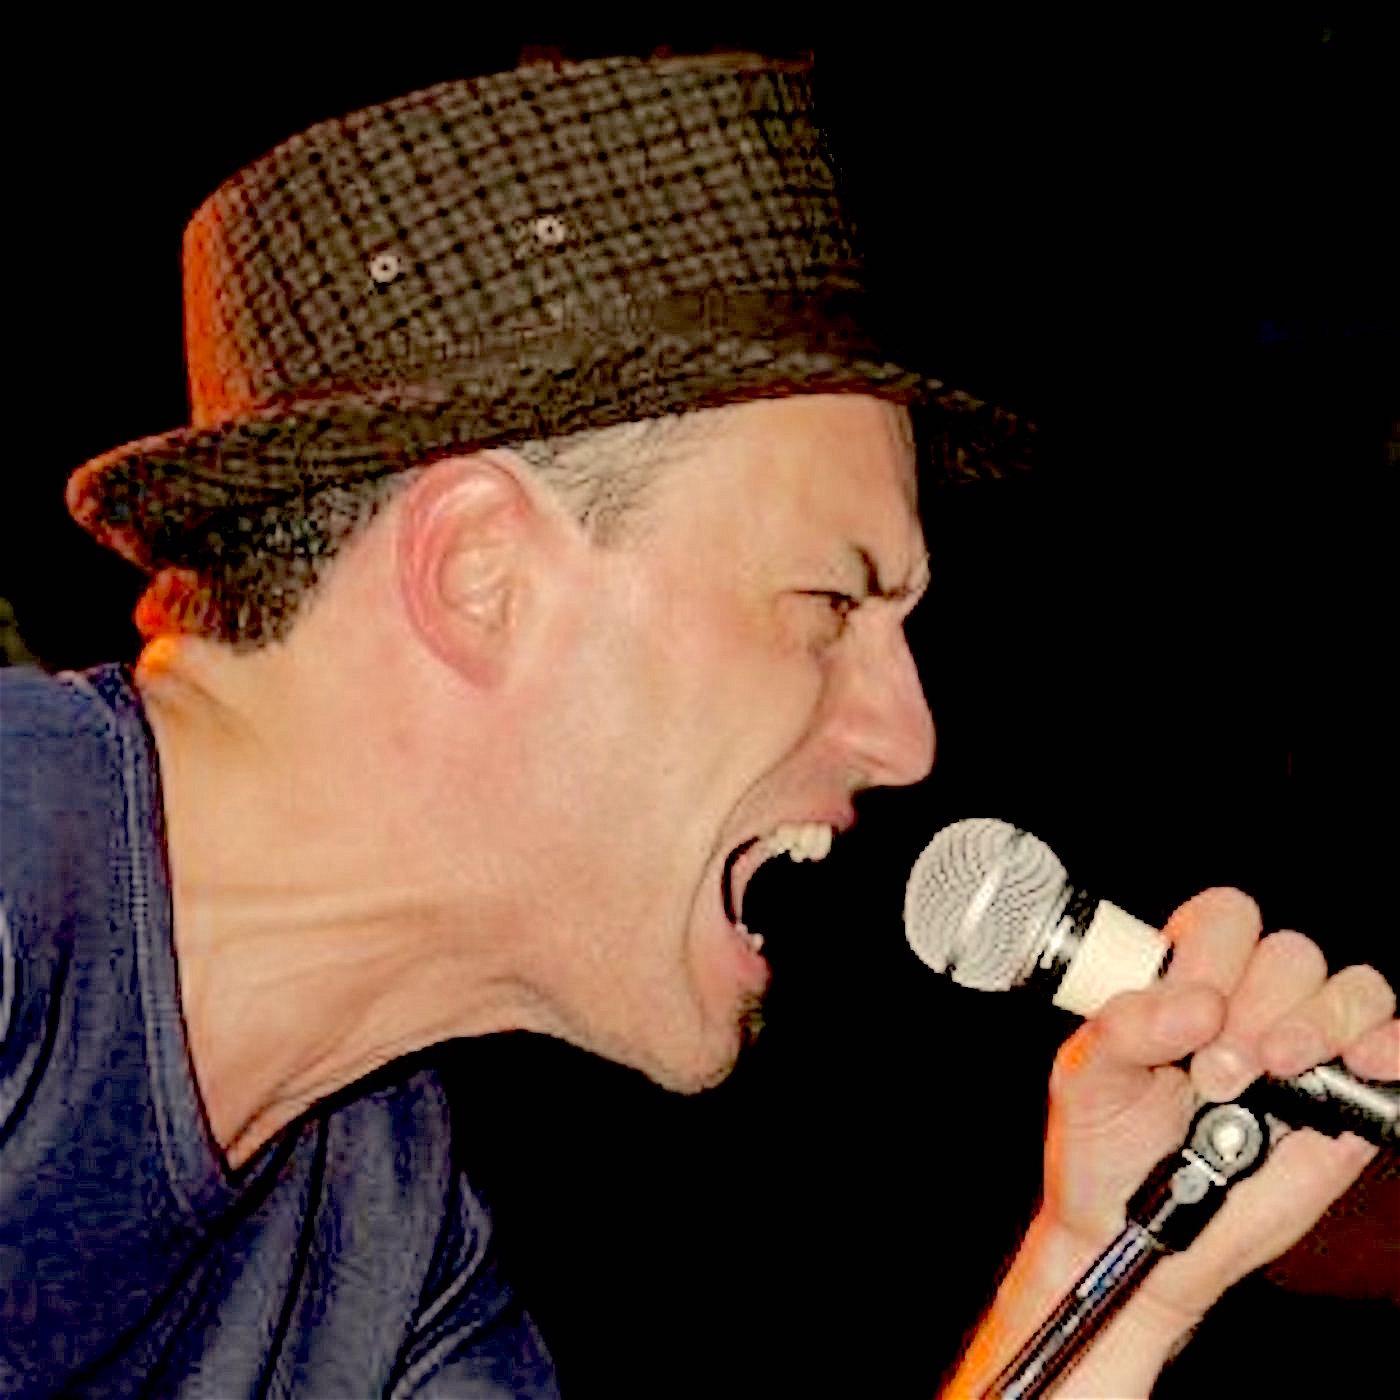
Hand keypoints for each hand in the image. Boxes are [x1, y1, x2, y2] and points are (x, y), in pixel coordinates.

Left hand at [1040, 887, 1397, 1328]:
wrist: (1137, 1227)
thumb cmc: (1104, 1140)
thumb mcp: (1087, 1076)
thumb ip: (1123, 1027)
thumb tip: (1198, 1005)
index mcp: (1184, 976)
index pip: (1224, 918)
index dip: (1214, 954)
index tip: (1192, 1012)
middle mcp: (1249, 1000)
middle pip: (1289, 953)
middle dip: (1256, 1009)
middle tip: (1215, 1073)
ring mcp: (1304, 1046)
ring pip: (1352, 988)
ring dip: (1318, 1023)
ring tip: (1274, 1072)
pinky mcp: (1348, 1100)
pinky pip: (1392, 1048)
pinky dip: (1388, 1046)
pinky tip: (1360, 1064)